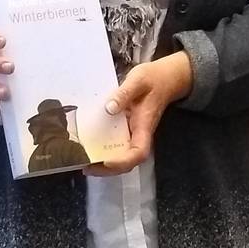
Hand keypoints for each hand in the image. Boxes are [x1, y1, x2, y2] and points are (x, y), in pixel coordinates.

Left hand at [93, 52, 192, 175]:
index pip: (139, 152)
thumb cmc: (153, 79)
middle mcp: (139, 134)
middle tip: (86, 167)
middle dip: (108, 169)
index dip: (123, 161)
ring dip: (104, 164)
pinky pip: (116, 145)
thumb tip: (109, 108)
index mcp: (144, 125)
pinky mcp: (127, 130)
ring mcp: (133, 134)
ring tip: (83, 162)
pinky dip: (103, 151)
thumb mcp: (138, 80)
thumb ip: (124, 93)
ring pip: (121, 156)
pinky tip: (88, 148)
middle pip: (128, 162)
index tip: (106, 161)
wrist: (165, 78)